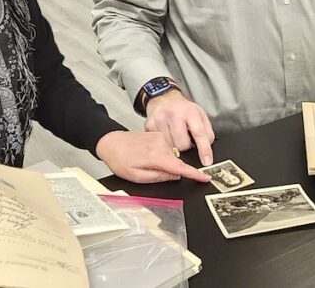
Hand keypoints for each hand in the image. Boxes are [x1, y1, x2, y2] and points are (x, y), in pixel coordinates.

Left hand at [96, 130, 211, 183]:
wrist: (109, 142)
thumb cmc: (119, 159)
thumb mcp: (137, 176)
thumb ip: (159, 177)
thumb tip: (175, 176)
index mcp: (156, 155)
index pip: (180, 167)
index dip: (194, 174)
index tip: (205, 178)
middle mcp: (160, 144)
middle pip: (176, 162)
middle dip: (169, 171)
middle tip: (148, 172)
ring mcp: (160, 138)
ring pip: (171, 157)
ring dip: (163, 164)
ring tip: (143, 163)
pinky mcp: (158, 135)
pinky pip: (166, 150)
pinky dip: (161, 157)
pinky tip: (146, 157)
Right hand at [144, 89, 214, 165]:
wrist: (164, 99)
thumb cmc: (183, 109)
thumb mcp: (200, 115)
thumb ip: (207, 132)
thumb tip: (206, 150)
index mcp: (189, 111)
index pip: (199, 133)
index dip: (204, 150)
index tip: (207, 161)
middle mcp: (174, 114)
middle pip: (182, 145)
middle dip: (185, 146)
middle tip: (185, 139)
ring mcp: (160, 119)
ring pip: (169, 147)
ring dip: (174, 146)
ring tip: (175, 135)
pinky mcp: (149, 125)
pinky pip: (158, 144)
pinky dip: (164, 143)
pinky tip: (166, 134)